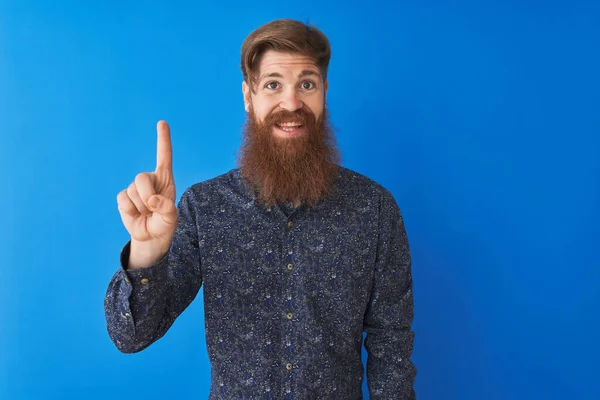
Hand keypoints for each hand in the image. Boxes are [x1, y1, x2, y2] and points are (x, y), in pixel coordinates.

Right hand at [116, 121, 176, 267]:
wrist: (151, 237)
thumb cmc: (164, 224)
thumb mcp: (171, 218)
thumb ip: (166, 209)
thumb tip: (152, 201)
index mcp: (165, 180)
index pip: (164, 156)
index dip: (163, 139)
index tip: (162, 122)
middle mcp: (150, 180)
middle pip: (142, 177)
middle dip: (147, 195)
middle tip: (153, 209)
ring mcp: (135, 188)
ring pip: (132, 191)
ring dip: (140, 207)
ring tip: (146, 214)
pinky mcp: (124, 198)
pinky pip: (123, 200)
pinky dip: (130, 210)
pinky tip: (136, 215)